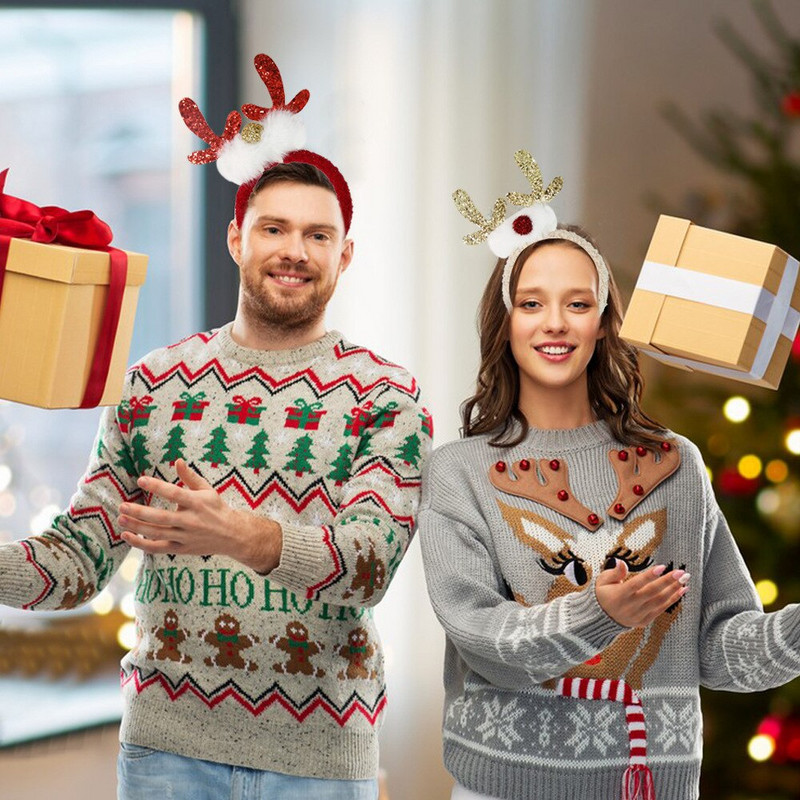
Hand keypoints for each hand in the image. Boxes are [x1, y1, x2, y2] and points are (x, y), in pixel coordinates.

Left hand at [118, 459, 281, 572]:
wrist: (232, 535)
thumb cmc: (216, 509)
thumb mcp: (207, 490)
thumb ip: (190, 477)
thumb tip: (177, 460)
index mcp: (197, 503)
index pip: (175, 493)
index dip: (157, 487)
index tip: (141, 480)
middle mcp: (191, 521)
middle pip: (162, 518)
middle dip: (141, 512)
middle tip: (122, 506)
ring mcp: (185, 536)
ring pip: (157, 534)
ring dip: (137, 527)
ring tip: (121, 518)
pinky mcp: (181, 548)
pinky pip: (158, 548)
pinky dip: (141, 543)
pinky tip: (127, 535)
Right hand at [595, 561, 687, 627]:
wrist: (601, 619)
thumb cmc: (603, 594)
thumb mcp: (602, 581)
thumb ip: (614, 572)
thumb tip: (621, 562)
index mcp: (619, 595)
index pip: (636, 584)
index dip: (649, 576)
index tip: (662, 567)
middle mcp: (630, 606)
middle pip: (652, 592)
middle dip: (668, 581)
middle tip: (681, 572)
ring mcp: (638, 615)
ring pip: (659, 601)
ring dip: (674, 590)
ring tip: (685, 580)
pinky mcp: (644, 621)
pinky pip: (661, 609)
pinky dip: (672, 600)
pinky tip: (681, 591)